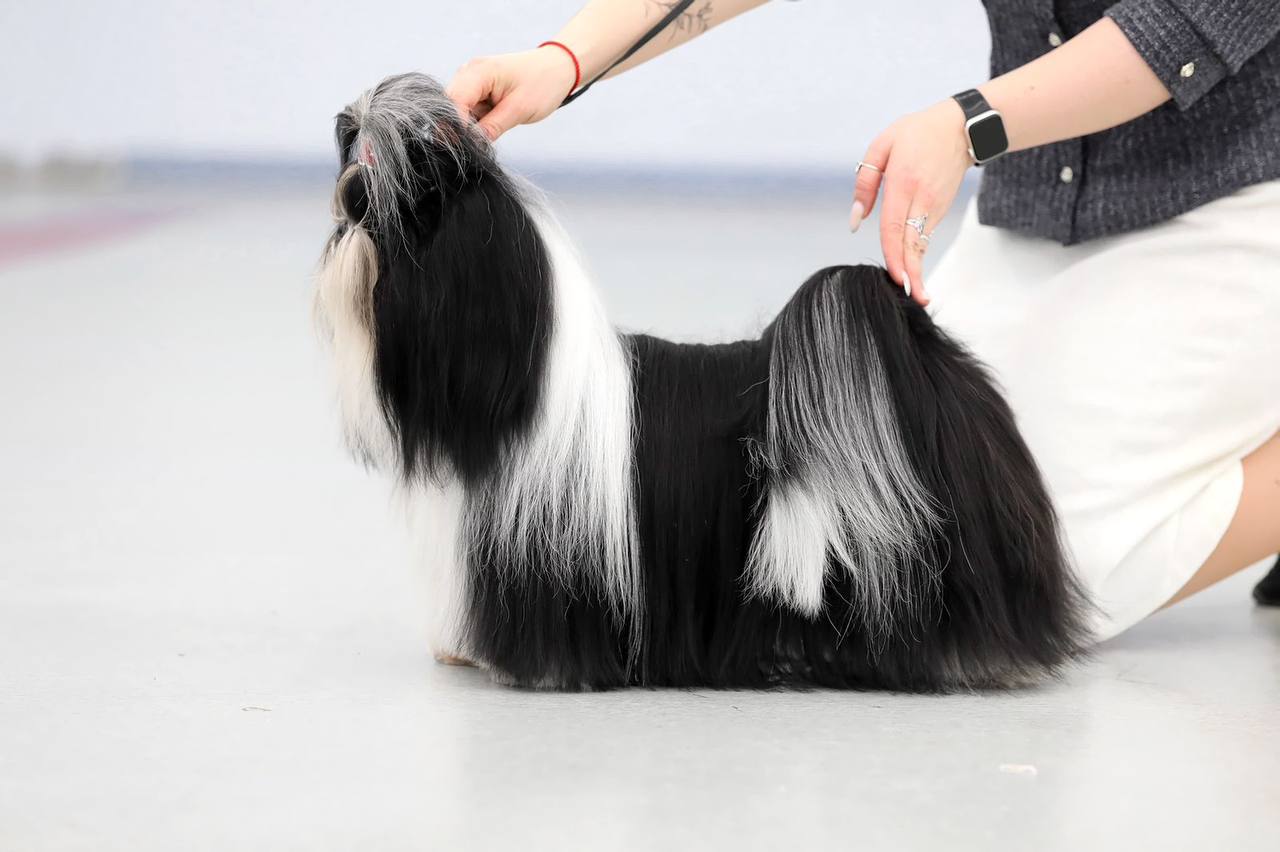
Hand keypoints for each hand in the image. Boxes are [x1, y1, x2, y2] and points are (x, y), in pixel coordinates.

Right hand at [446, 47, 577, 140]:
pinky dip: (475, 123)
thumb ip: (491, 128)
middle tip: (476, 149)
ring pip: (457, 111)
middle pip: (449, 106)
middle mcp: (468, 73)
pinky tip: (489, 128)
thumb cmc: (543, 84)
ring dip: (468, 127)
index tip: (467, 149)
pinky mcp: (476, 89)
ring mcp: (470, 80)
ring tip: (489, 135)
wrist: (556, 68)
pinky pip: (467, 110)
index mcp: (478, 72)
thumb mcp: (519, 110)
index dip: (455, 128)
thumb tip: (470, 145)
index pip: (453, 103)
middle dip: (459, 129)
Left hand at [850, 100, 973, 305]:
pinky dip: (916, 254)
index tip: (897, 278)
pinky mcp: (940, 210)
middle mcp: (922, 198)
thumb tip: (855, 221)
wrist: (960, 127)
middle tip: (916, 300)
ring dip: (916, 269)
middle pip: (913, 242)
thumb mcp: (882, 145)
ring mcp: (935, 206)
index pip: (894, 225)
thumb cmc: (916, 134)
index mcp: (903, 182)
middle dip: (913, 273)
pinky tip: (910, 271)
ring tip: (917, 295)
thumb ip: (865, 183)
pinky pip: (924, 236)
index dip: (895, 254)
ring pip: (921, 243)